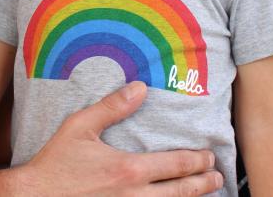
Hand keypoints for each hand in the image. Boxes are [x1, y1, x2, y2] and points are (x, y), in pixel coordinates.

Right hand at [6, 81, 222, 195]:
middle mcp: (133, 195)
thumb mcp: (80, 126)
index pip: (176, 165)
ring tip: (206, 194)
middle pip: (181, 191)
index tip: (209, 156)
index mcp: (129, 169)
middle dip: (204, 183)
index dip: (198, 161)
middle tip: (217, 176)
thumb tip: (140, 88)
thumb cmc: (55, 163)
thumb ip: (112, 107)